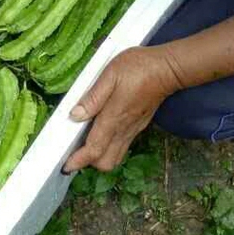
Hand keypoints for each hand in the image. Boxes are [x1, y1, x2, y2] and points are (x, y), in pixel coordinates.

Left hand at [63, 46, 183, 172]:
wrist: (168, 69)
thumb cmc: (138, 68)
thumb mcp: (110, 75)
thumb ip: (92, 97)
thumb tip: (75, 115)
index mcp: (114, 117)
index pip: (95, 149)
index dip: (79, 161)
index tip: (66, 166)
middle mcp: (124, 129)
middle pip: (106, 162)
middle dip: (88, 162)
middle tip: (73, 151)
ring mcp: (133, 129)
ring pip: (115, 157)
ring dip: (99, 157)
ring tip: (84, 145)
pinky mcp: (138, 126)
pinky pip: (122, 146)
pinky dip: (109, 148)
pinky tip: (101, 134)